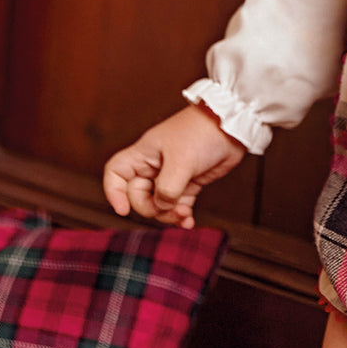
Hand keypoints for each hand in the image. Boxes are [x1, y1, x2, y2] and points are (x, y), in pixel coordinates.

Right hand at [102, 104, 245, 227]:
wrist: (232, 126)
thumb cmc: (202, 133)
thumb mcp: (182, 161)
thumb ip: (167, 188)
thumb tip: (162, 206)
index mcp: (145, 154)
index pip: (116, 173)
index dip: (114, 192)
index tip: (123, 210)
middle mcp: (155, 165)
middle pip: (138, 196)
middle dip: (152, 208)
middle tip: (171, 206)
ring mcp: (172, 175)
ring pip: (159, 204)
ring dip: (169, 214)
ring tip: (184, 214)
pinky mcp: (189, 182)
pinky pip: (177, 205)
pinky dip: (181, 215)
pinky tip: (188, 221)